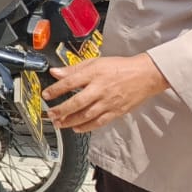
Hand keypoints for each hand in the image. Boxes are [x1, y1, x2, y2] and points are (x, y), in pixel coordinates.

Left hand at [41, 53, 168, 131]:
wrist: (145, 75)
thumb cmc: (120, 67)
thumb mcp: (95, 62)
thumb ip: (74, 68)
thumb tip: (55, 72)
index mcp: (94, 74)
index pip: (70, 83)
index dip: (56, 90)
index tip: (46, 95)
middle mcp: (100, 89)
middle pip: (77, 102)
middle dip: (61, 110)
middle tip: (50, 114)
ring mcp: (109, 102)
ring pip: (87, 115)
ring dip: (70, 121)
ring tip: (59, 124)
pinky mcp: (116, 111)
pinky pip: (99, 122)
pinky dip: (87, 127)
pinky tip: (77, 128)